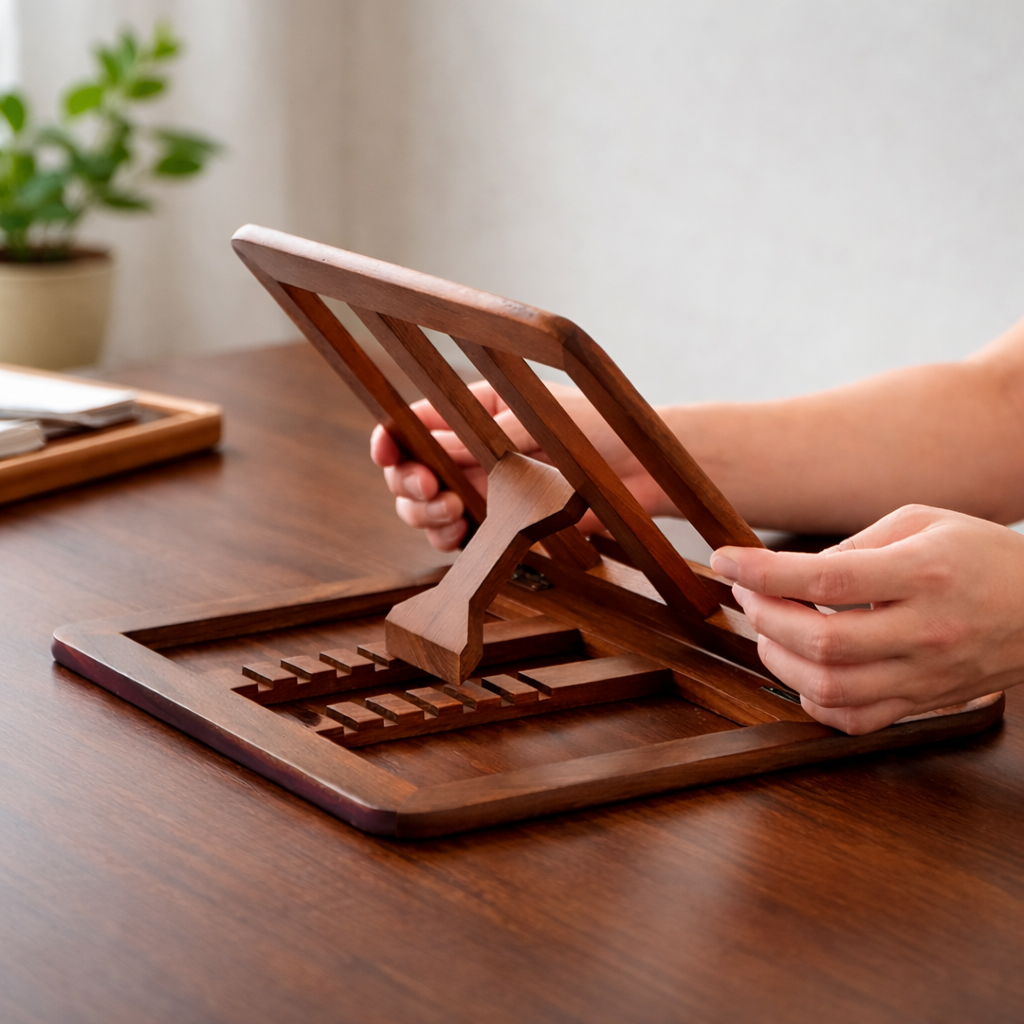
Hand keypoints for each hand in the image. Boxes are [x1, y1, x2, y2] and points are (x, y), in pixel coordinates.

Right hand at [370, 379, 674, 550]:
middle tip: (436, 492)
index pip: (416, 423)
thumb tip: (430, 440)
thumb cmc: (598, 430)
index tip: (386, 452)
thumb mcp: (538, 423)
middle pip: (409, 471)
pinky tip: (460, 536)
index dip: (391, 439)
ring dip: (425, 515)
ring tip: (455, 514)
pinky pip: (455, 537)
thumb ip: (485, 436)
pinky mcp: (499, 524)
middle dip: (409, 485)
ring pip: (425, 507)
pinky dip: (446, 540)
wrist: (641, 473)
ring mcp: (485, 489)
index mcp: (477, 413)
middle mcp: (473, 452)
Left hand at [710, 505, 1023, 733]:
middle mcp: (924, 631)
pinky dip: (814, 701)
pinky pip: (855, 720)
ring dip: (779, 660)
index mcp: (923, 574)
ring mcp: (925, 675)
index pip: (824, 580)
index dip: (763, 572)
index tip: (726, 560)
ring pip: (831, 688)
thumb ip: (855, 545)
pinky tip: (801, 671)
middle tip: (749, 593)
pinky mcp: (924, 702)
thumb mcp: (921, 521)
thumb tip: (798, 573)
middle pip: (821, 641)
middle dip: (765, 616)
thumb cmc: (981, 556)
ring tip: (769, 629)